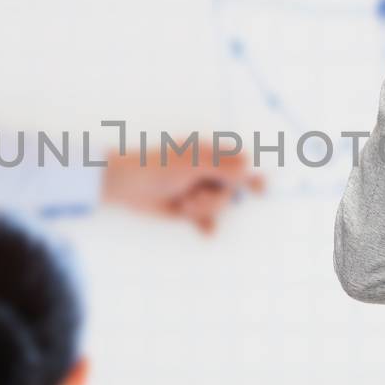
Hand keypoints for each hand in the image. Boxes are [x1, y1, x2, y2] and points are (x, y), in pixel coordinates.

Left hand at [100, 134, 265, 234]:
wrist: (126, 185)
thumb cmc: (158, 166)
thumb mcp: (193, 164)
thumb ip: (224, 166)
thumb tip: (249, 170)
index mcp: (210, 153)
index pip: (241, 162)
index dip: (251, 175)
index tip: (258, 188)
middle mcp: (207, 171)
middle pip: (232, 189)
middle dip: (217, 195)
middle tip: (196, 194)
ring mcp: (199, 190)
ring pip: (219, 206)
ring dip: (203, 208)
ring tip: (183, 203)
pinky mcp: (189, 209)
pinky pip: (208, 221)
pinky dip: (205, 225)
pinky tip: (204, 231)